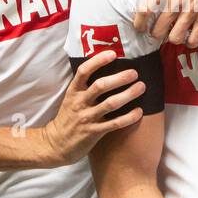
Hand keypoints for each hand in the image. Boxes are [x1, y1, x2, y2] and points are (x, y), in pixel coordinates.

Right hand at [40, 50, 144, 165]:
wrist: (56, 144)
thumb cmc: (68, 118)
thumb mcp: (71, 99)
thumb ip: (85, 87)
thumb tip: (107, 70)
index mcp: (74, 91)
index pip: (84, 71)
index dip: (98, 61)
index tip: (113, 54)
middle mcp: (80, 102)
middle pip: (101, 86)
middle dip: (119, 78)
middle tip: (134, 73)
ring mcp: (87, 118)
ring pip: (110, 104)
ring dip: (128, 94)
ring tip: (141, 87)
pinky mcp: (94, 132)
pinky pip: (114, 124)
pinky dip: (128, 117)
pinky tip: (139, 112)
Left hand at [130, 0, 197, 46]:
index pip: (145, 10)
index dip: (138, 22)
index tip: (139, 26)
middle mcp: (177, 0)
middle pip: (158, 30)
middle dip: (155, 33)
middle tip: (157, 31)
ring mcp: (193, 9)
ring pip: (175, 37)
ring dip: (172, 38)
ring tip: (173, 34)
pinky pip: (195, 38)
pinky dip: (190, 41)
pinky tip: (189, 37)